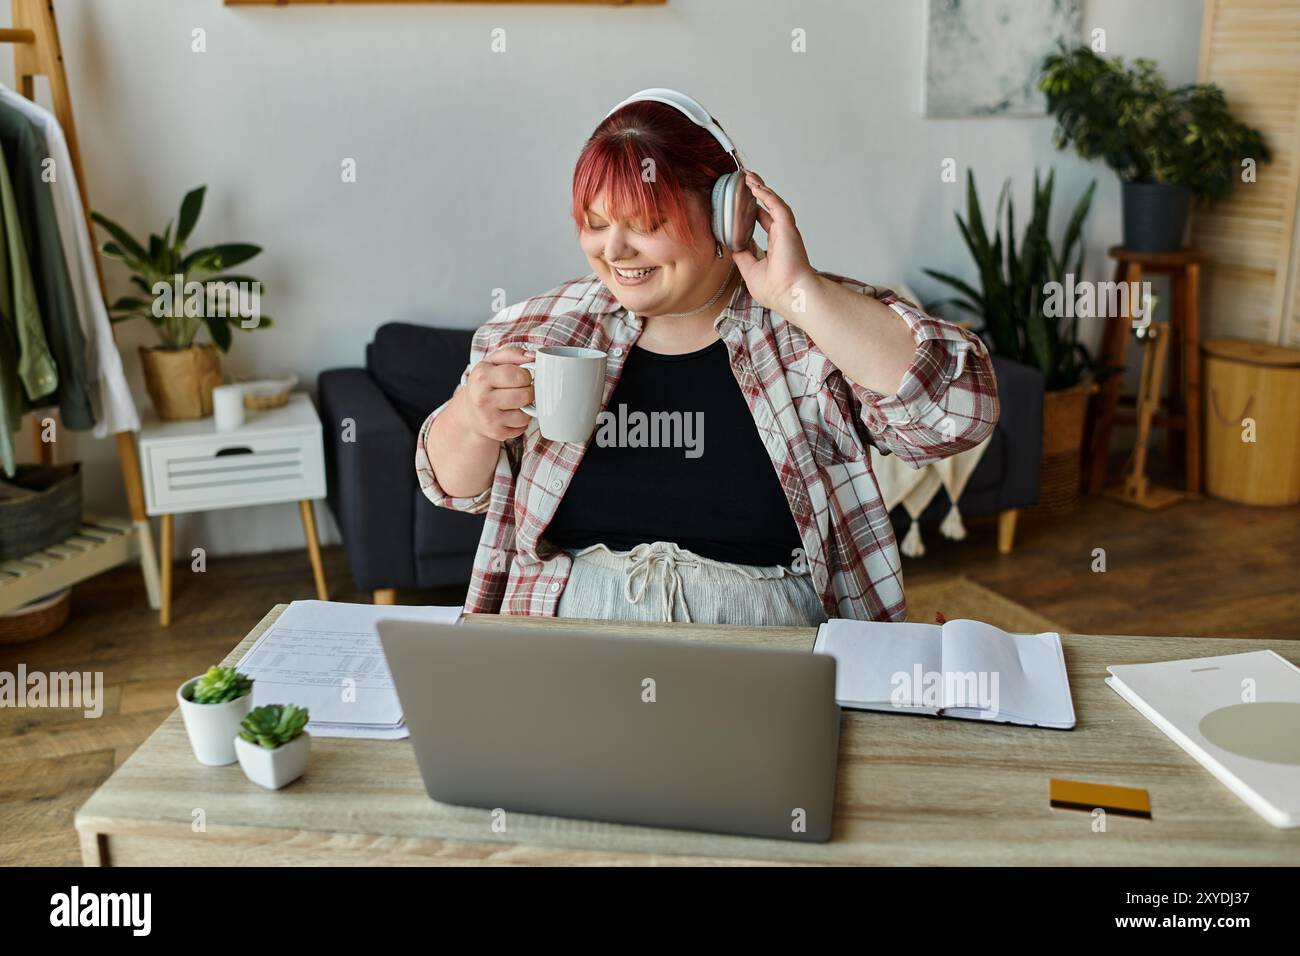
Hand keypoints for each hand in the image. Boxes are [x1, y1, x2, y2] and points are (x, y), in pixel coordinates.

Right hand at [456, 346, 534, 441]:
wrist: (469, 412)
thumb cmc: (484, 384)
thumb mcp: (491, 363)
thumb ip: (512, 354)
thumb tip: (533, 356)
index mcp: (482, 378)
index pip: (519, 375)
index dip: (526, 375)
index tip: (521, 377)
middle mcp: (483, 399)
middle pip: (526, 395)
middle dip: (528, 391)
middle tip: (520, 389)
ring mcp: (490, 419)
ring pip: (526, 413)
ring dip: (527, 407)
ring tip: (515, 402)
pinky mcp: (497, 433)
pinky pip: (523, 427)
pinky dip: (521, 421)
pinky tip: (511, 414)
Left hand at [731, 170, 819, 322]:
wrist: (789, 294)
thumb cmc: (776, 289)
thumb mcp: (750, 271)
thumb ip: (742, 256)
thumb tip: (732, 247)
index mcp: (775, 245)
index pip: (763, 220)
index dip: (754, 208)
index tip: (743, 200)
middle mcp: (782, 235)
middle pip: (769, 206)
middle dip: (758, 191)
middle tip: (746, 179)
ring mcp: (786, 230)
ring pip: (773, 202)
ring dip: (761, 188)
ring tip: (748, 176)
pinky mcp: (787, 228)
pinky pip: (776, 205)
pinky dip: (766, 194)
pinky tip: (755, 186)